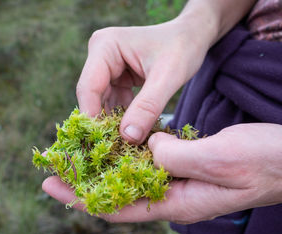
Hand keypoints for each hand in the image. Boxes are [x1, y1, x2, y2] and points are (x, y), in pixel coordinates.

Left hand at [42, 123, 281, 223]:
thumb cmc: (266, 162)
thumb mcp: (223, 159)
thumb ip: (181, 156)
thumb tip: (147, 148)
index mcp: (179, 203)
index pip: (119, 207)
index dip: (83, 199)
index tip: (54, 187)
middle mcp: (174, 195)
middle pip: (118, 195)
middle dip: (83, 185)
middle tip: (53, 171)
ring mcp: (180, 180)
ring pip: (131, 179)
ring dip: (103, 169)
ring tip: (77, 158)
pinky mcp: (187, 165)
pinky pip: (149, 163)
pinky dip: (127, 154)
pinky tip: (115, 143)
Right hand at [76, 18, 211, 143]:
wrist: (192, 37)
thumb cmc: (182, 48)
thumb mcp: (168, 77)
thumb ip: (147, 107)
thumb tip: (127, 136)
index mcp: (105, 46)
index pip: (89, 87)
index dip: (92, 116)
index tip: (102, 142)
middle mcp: (99, 55)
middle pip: (92, 97)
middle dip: (103, 122)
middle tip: (115, 148)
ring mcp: (106, 68)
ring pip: (101, 103)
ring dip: (113, 123)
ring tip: (126, 143)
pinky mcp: (115, 79)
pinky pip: (113, 104)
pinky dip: (122, 118)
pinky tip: (133, 132)